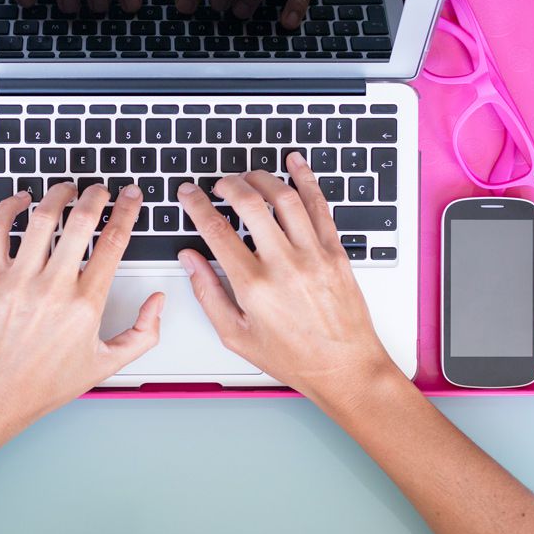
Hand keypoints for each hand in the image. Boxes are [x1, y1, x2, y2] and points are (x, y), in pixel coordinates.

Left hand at [0, 182, 162, 434]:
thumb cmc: (45, 383)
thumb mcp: (106, 364)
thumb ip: (143, 333)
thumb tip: (158, 302)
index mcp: (85, 304)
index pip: (113, 242)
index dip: (127, 211)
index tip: (131, 197)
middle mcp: (53, 287)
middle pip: (81, 221)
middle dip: (96, 196)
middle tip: (102, 190)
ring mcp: (19, 280)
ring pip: (42, 218)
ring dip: (59, 195)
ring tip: (67, 189)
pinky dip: (9, 208)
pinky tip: (21, 201)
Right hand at [176, 153, 395, 405]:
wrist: (345, 368)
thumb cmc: (293, 358)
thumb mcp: (236, 336)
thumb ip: (208, 293)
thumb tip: (190, 259)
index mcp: (253, 285)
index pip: (216, 230)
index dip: (197, 205)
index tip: (189, 194)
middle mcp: (284, 264)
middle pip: (250, 204)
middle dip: (228, 184)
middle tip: (219, 183)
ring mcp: (314, 255)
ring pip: (286, 197)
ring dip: (263, 178)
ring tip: (249, 175)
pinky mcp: (336, 252)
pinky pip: (320, 206)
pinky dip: (307, 180)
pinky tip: (296, 164)